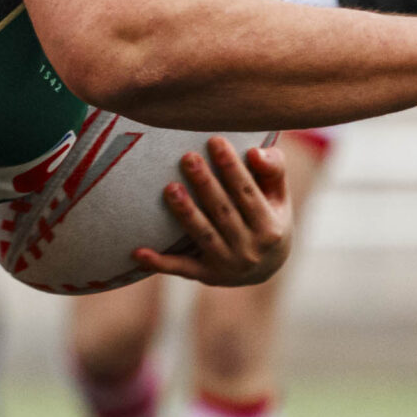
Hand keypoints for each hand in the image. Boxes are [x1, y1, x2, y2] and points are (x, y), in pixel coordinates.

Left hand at [138, 136, 289, 286]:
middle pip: (223, 212)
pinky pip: (181, 268)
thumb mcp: (279, 195)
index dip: (232, 167)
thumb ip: (273, 169)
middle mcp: (250, 249)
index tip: (215, 140)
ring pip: (203, 235)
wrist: (267, 268)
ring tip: (170, 188)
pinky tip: (137, 252)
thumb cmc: (268, 217)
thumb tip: (254, 152)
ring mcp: (227, 264)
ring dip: (186, 213)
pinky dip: (159, 263)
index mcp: (270, 227)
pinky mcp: (206, 275)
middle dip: (205, 184)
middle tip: (187, 157)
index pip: (248, 193)